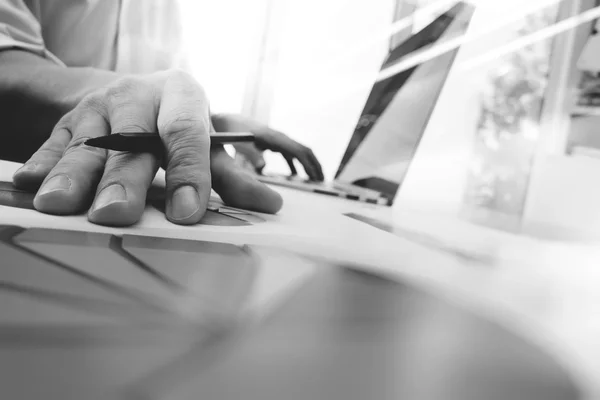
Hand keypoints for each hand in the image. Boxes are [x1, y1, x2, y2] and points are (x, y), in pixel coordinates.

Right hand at [12, 70, 281, 225]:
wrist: (129, 92)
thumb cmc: (174, 122)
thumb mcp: (205, 139)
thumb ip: (231, 174)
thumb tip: (270, 205)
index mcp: (181, 97)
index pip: (187, 133)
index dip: (188, 172)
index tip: (187, 211)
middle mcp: (138, 97)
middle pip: (131, 141)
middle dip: (122, 179)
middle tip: (115, 215)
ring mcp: (99, 108)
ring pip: (86, 143)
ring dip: (72, 175)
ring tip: (59, 206)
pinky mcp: (68, 120)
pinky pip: (52, 142)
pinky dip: (41, 164)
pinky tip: (29, 185)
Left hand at [212, 114, 323, 180]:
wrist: (222, 119)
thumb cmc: (230, 131)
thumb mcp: (239, 143)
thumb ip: (251, 154)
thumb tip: (263, 167)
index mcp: (275, 137)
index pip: (300, 151)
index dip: (310, 164)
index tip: (317, 178)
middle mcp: (278, 137)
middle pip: (303, 150)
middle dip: (314, 165)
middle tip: (321, 180)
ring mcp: (274, 139)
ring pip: (297, 152)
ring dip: (306, 165)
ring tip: (312, 179)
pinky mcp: (269, 142)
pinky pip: (287, 153)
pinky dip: (294, 163)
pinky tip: (294, 175)